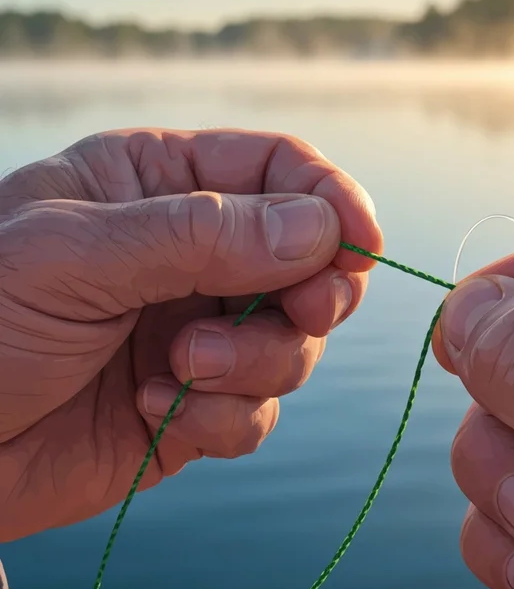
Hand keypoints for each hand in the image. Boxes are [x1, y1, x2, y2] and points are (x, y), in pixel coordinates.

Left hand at [0, 128, 381, 542]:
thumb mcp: (75, 256)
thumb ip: (204, 236)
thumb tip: (323, 230)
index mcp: (163, 187)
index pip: (282, 171)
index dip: (334, 201)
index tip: (363, 245)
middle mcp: (194, 256)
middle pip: (310, 262)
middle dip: (312, 294)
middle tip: (298, 314)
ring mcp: (201, 331)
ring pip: (296, 343)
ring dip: (256, 363)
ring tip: (179, 371)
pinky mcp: (198, 404)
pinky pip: (258, 411)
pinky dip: (225, 417)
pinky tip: (154, 411)